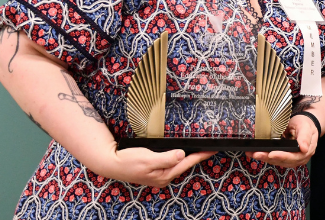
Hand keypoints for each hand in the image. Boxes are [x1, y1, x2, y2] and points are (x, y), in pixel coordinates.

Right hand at [98, 146, 215, 186]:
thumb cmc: (128, 161)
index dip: (201, 155)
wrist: (112, 163)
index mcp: (164, 175)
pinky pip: (171, 164)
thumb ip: (166, 158)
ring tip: (200, 150)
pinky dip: (179, 158)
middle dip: (198, 157)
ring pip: (179, 165)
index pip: (187, 163)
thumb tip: (181, 155)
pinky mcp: (155, 171)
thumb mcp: (147, 158)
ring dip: (189, 157)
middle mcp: (163, 177)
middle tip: (210, 148)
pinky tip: (182, 154)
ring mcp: (159, 175)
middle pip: (185, 165)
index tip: (212, 150)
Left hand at [246, 114, 318, 168]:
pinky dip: (266, 157)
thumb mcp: (305, 126)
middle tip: (257, 154)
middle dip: (269, 157)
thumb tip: (304, 148)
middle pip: (284, 161)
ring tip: (253, 153)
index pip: (294, 156)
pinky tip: (255, 153)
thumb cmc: (305, 124)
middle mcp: (300, 158)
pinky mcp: (285, 158)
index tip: (272, 154)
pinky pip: (275, 159)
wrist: (305, 125)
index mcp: (307, 150)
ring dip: (265, 158)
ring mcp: (292, 159)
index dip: (282, 156)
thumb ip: (305, 136)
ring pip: (278, 161)